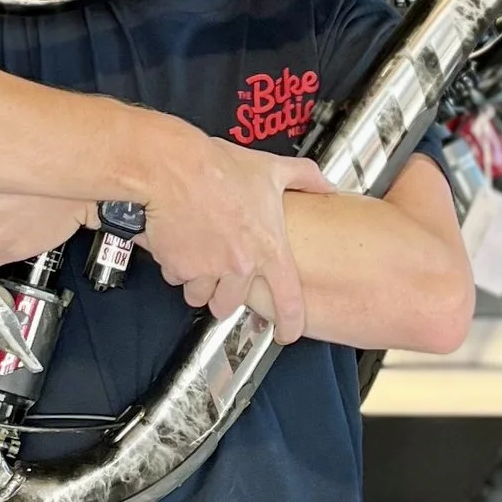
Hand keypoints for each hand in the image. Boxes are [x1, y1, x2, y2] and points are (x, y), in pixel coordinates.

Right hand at [143, 137, 326, 342]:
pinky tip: (180, 243)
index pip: (287, 301)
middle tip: (221, 278)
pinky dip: (176, 266)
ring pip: (200, 296)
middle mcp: (240, 266)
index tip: (287, 334)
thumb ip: (304, 177)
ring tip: (198, 257)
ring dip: (199, 284)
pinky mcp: (179, 267)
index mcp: (268, 248)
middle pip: (230, 305)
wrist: (174, 167)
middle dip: (224, 296)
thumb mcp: (271, 168)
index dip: (290, 324)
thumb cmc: (219, 168)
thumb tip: (327, 184)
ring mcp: (208, 270)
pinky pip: (177, 278)